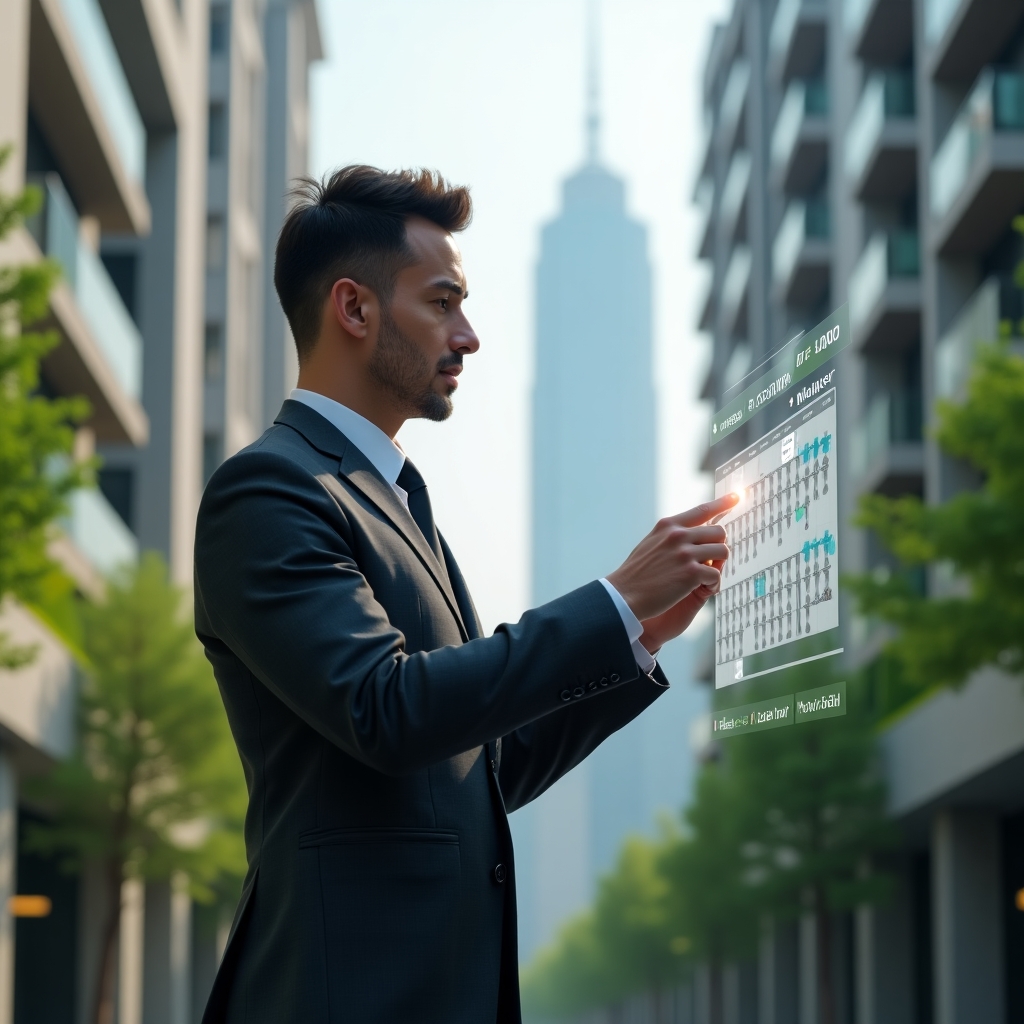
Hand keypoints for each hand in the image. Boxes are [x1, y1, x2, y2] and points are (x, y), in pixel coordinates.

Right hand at [605, 494, 737, 637]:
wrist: (624, 595)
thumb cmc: (637, 573)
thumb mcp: (651, 543)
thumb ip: (671, 535)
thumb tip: (693, 533)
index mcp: (669, 525)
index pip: (702, 510)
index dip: (723, 503)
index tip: (737, 496)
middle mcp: (678, 535)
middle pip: (719, 532)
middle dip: (718, 547)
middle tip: (708, 561)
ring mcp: (685, 553)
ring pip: (722, 552)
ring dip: (717, 565)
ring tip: (702, 576)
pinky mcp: (691, 573)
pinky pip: (716, 574)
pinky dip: (711, 583)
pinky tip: (697, 588)